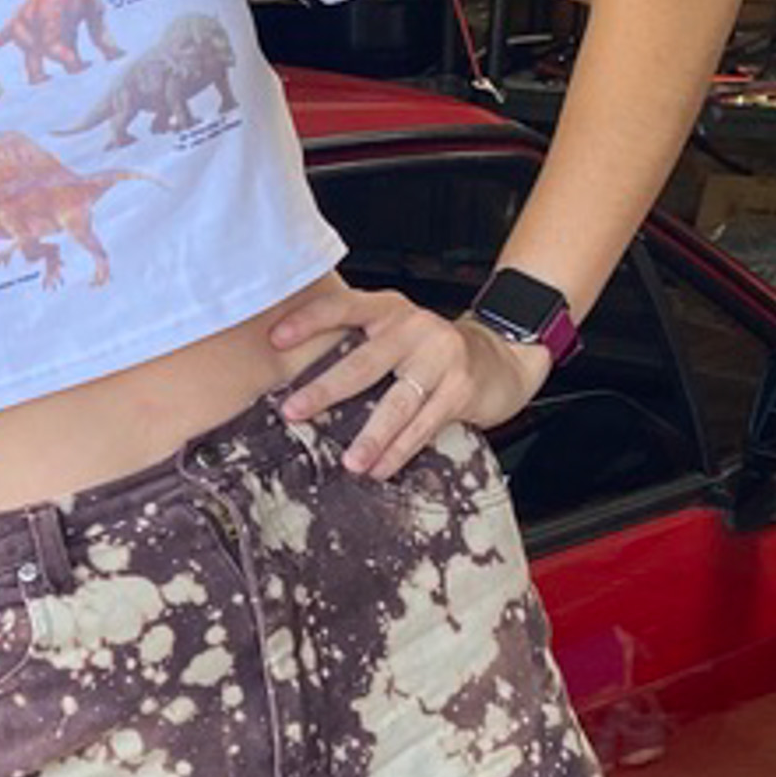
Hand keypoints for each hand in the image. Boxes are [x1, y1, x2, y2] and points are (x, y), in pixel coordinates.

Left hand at [268, 285, 546, 478]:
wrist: (500, 358)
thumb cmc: (429, 352)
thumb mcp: (394, 335)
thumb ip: (357, 345)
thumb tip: (294, 382)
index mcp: (389, 310)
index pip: (344, 308)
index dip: (309, 321)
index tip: (275, 339)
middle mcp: (414, 328)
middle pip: (365, 362)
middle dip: (325, 389)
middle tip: (293, 411)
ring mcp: (441, 357)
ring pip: (398, 401)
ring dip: (371, 435)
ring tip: (349, 461)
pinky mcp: (461, 389)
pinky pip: (425, 424)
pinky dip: (400, 450)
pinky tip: (380, 468)